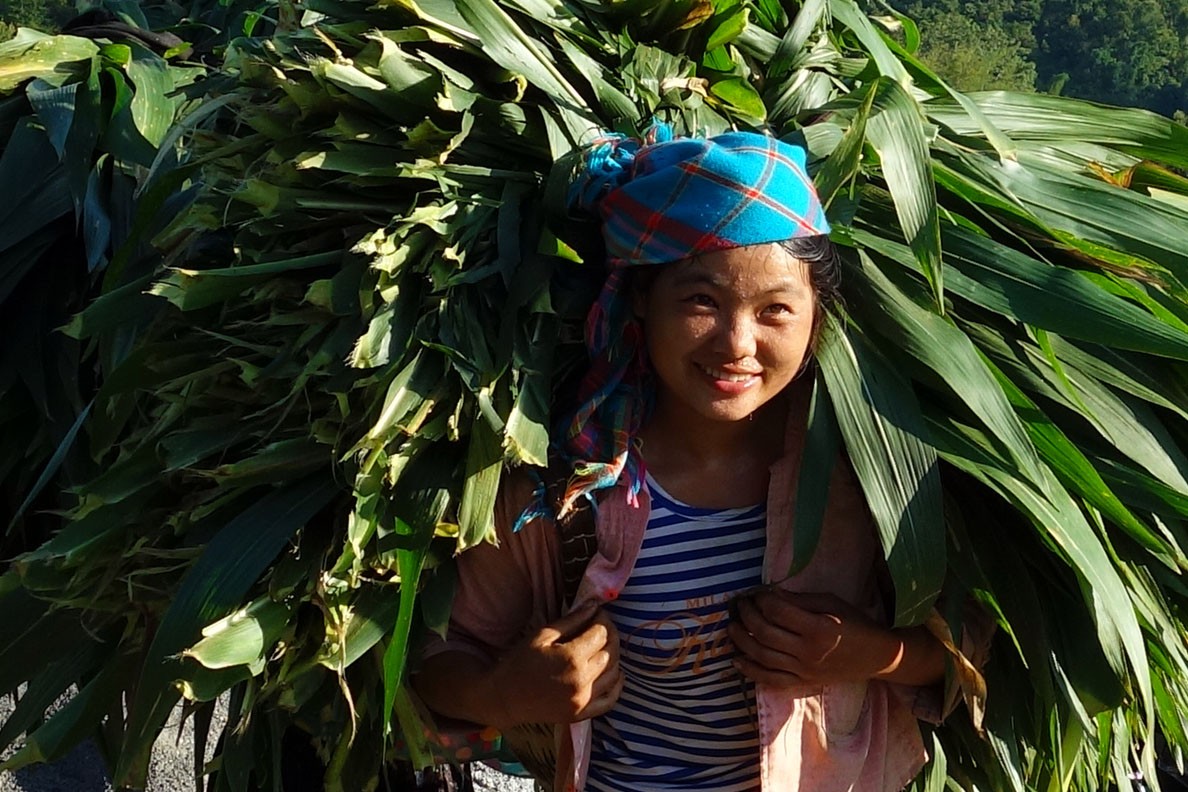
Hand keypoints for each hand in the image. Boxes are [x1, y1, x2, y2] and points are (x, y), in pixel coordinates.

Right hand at [487, 603, 623, 726]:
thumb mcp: (542, 635)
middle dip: (610, 634)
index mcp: (572, 658)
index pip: (601, 633)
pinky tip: (613, 673)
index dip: (602, 619)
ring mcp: (584, 700)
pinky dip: (617, 685)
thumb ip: (571, 620)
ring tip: (603, 646)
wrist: (505, 698)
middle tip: (601, 626)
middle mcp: (582, 680)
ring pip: (614, 674)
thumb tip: (594, 605)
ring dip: (614, 656)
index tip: (597, 613)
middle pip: (611, 652)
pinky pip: (610, 700)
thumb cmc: (520, 662)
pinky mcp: (582, 714)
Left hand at [728, 590, 901, 687]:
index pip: (778, 612)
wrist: (875, 656)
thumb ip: (799, 599)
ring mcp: (804, 670)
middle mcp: (808, 651)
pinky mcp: (803, 682)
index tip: (756, 593)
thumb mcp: (831, 602)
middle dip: (747, 616)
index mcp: (818, 627)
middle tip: (739, 605)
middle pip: (765, 633)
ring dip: (742, 641)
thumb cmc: (855, 623)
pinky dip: (751, 671)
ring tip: (732, 627)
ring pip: (763, 657)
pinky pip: (771, 680)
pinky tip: (737, 660)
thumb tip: (770, 593)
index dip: (761, 600)